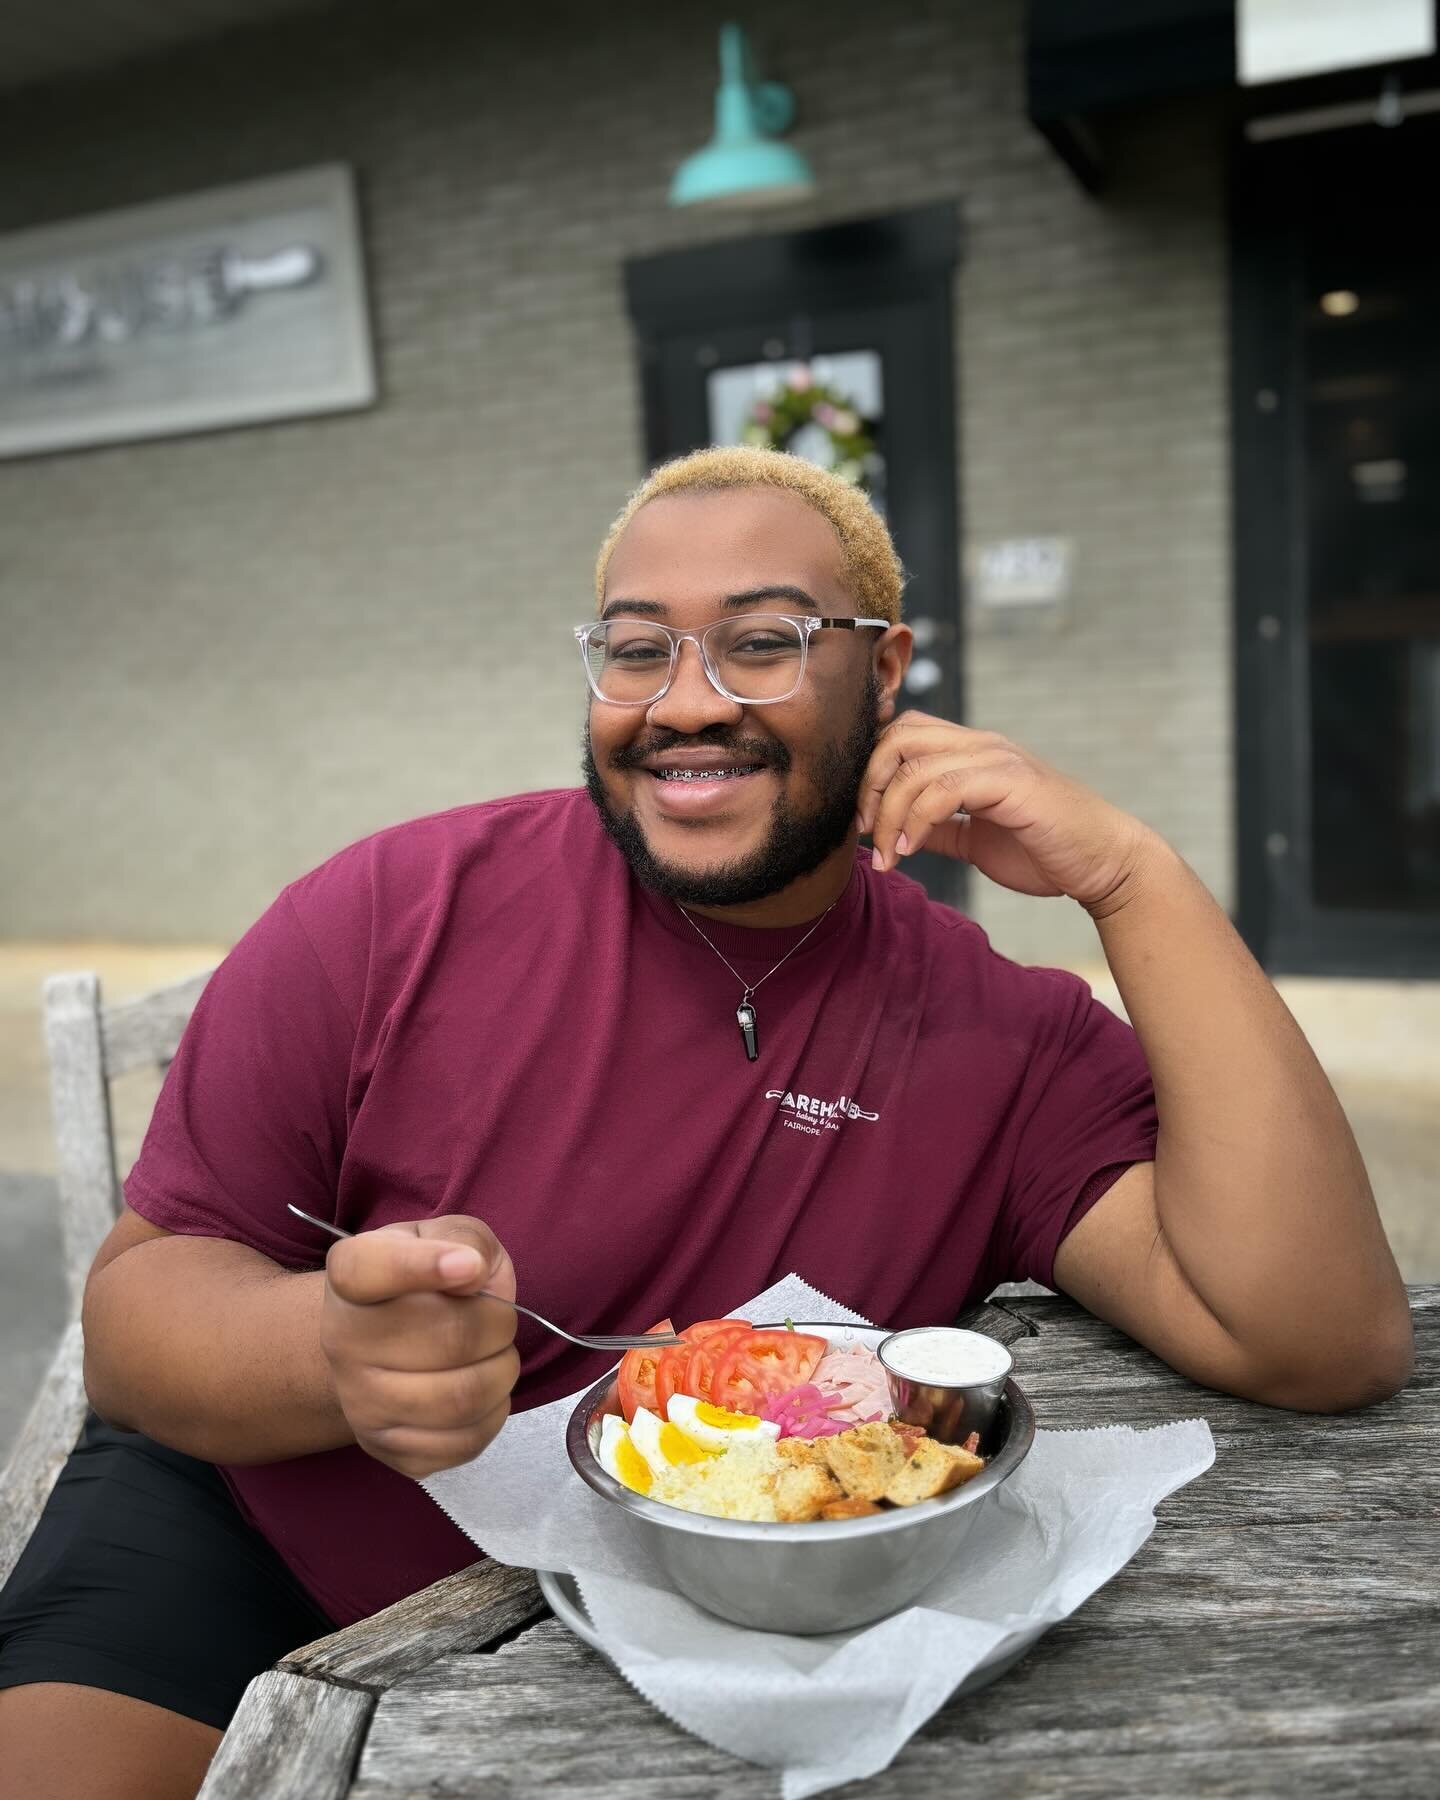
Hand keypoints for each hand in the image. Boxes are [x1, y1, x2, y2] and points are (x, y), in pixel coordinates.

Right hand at [320, 1216, 519, 1478]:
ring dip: (502, 1372)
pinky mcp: (387, 1449)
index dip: (424, 1266)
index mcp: (350, 1274)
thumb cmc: (426, 1282)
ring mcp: (359, 1403)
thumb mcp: (445, 1236)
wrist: (382, 1343)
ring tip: (495, 1355)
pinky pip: (464, 1442)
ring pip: (462, 1397)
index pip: (366, 1270)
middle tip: (500, 1319)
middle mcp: (341, 1340)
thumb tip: (473, 1271)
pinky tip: (482, 1390)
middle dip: (499, 1324)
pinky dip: (494, 1414)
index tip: (470, 1267)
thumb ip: (466, 1239)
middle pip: (450, 1338)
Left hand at [857, 712, 1152, 912]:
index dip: (871, 773)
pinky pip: (943, 789)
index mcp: (973, 753)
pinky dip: (916, 819)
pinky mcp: (1010, 781)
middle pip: (898, 735)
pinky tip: (911, 849)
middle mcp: (982, 746)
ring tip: (888, 854)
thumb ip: (940, 829)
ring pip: (914, 763)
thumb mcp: (976, 841)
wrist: (1105, 864)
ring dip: (887, 813)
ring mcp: (997, 759)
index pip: (902, 734)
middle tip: (865, 832)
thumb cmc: (1047, 852)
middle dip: (869, 785)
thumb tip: (899, 833)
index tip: (864, 824)